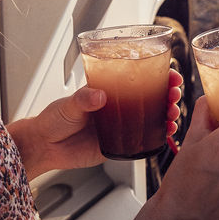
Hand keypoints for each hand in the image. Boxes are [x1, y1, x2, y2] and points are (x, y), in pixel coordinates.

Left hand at [10, 70, 183, 179]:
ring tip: (172, 114)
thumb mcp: (67, 105)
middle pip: (150, 95)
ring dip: (166, 113)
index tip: (169, 72)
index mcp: (106, 89)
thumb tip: (99, 95)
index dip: (156, 73)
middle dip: (167, 93)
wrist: (44, 147)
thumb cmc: (53, 120)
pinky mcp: (118, 143)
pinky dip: (157, 135)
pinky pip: (142, 138)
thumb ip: (83, 99)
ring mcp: (119, 124)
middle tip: (174, 93)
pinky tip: (167, 132)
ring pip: (150, 116)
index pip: (135, 76)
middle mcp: (116, 105)